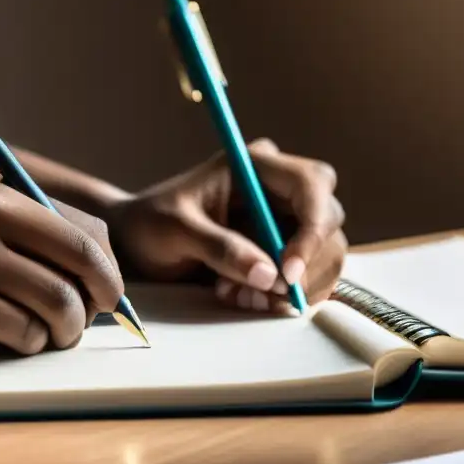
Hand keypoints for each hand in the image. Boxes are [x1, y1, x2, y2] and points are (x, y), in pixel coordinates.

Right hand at [0, 180, 123, 361]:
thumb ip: (30, 242)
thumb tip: (107, 277)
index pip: (86, 231)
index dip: (108, 272)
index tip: (106, 299)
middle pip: (83, 266)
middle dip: (95, 306)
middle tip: (78, 326)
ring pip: (58, 307)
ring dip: (56, 334)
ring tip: (32, 336)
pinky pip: (22, 335)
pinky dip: (17, 346)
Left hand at [105, 139, 345, 312]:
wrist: (135, 242)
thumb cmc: (149, 224)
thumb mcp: (175, 232)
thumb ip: (221, 249)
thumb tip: (269, 274)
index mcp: (256, 165)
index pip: (312, 185)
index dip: (312, 228)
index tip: (287, 272)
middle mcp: (278, 188)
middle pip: (328, 220)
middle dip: (303, 265)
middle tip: (263, 295)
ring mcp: (284, 219)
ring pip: (324, 254)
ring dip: (290, 287)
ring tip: (238, 296)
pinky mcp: (282, 249)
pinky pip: (307, 276)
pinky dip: (282, 296)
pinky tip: (243, 298)